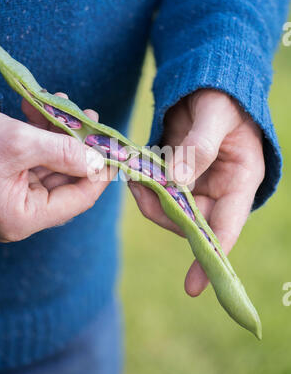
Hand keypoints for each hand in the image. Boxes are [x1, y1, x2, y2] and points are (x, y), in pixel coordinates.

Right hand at [0, 93, 115, 242]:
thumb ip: (62, 151)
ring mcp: (12, 195)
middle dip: (79, 147)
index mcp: (21, 217)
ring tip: (67, 108)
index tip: (116, 151)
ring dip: (60, 135)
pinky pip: (34, 158)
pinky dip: (41, 135)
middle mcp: (19, 212)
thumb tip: (97, 159)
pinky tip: (44, 111)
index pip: (78, 200)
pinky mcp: (5, 177)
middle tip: (92, 121)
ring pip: (52, 166)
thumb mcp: (18, 142)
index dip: (100, 174)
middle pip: (67, 181)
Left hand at [128, 89, 264, 295]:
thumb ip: (199, 146)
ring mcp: (196, 184)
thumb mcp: (215, 115)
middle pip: (189, 222)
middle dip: (163, 212)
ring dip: (149, 197)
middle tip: (140, 189)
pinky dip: (145, 185)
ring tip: (134, 173)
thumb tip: (176, 180)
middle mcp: (218, 190)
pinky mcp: (177, 175)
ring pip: (169, 208)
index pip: (227, 227)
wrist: (206, 85)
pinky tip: (135, 169)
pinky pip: (158, 191)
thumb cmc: (221, 96)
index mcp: (240, 180)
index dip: (210, 257)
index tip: (194, 287)